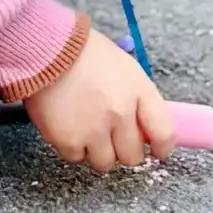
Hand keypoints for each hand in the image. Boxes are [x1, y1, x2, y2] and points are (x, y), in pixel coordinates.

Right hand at [23, 29, 176, 170]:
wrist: (48, 49)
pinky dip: (74, 147)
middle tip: (114, 137)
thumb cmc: (86, 54)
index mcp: (139, 91)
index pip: (164, 133)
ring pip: (105, 163)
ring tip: (88, 129)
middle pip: (133, 157)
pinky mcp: (69, 140)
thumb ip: (138, 99)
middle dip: (125, 150)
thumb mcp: (125, 68)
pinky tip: (70, 125)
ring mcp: (94, 130)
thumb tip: (144, 128)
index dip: (162, 147)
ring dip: (99, 151)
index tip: (157, 151)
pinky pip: (77, 158)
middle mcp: (120, 114)